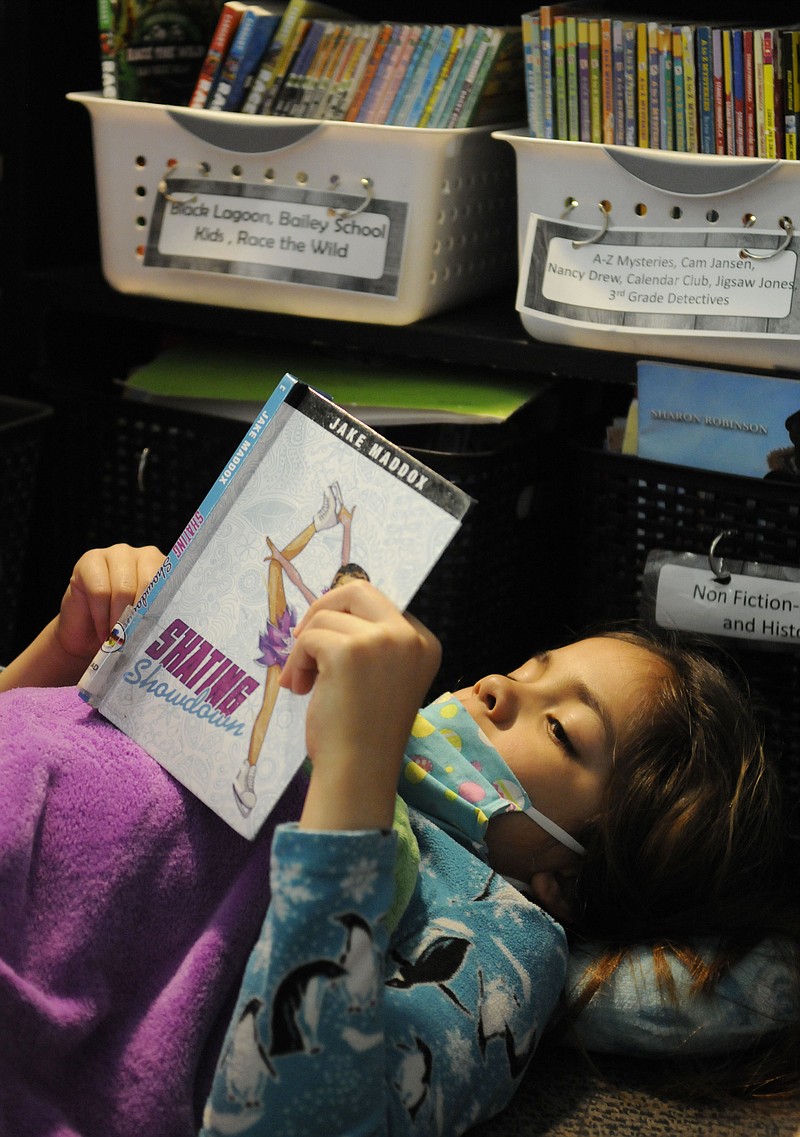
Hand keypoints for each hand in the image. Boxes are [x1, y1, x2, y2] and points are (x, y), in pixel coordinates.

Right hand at [55, 544, 165, 663]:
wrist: (89, 636)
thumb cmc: (125, 628)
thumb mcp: (149, 622)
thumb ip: (161, 615)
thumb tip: (173, 627)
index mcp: (166, 567)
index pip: (172, 582)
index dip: (164, 608)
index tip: (159, 634)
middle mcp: (144, 555)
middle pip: (148, 583)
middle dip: (141, 616)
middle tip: (136, 639)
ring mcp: (116, 554)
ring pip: (123, 588)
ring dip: (120, 620)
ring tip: (119, 638)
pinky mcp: (90, 560)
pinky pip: (99, 591)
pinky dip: (102, 617)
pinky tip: (104, 632)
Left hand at [281, 580, 440, 830]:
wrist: (359, 771)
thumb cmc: (365, 731)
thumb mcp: (380, 676)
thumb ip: (370, 643)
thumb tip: (329, 606)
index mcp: (424, 642)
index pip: (379, 604)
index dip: (346, 619)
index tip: (327, 649)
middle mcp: (410, 636)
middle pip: (357, 590)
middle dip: (323, 610)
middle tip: (302, 640)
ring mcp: (383, 641)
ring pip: (326, 618)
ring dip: (304, 649)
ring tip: (303, 684)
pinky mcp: (351, 650)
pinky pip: (308, 638)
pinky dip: (296, 662)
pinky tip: (300, 688)